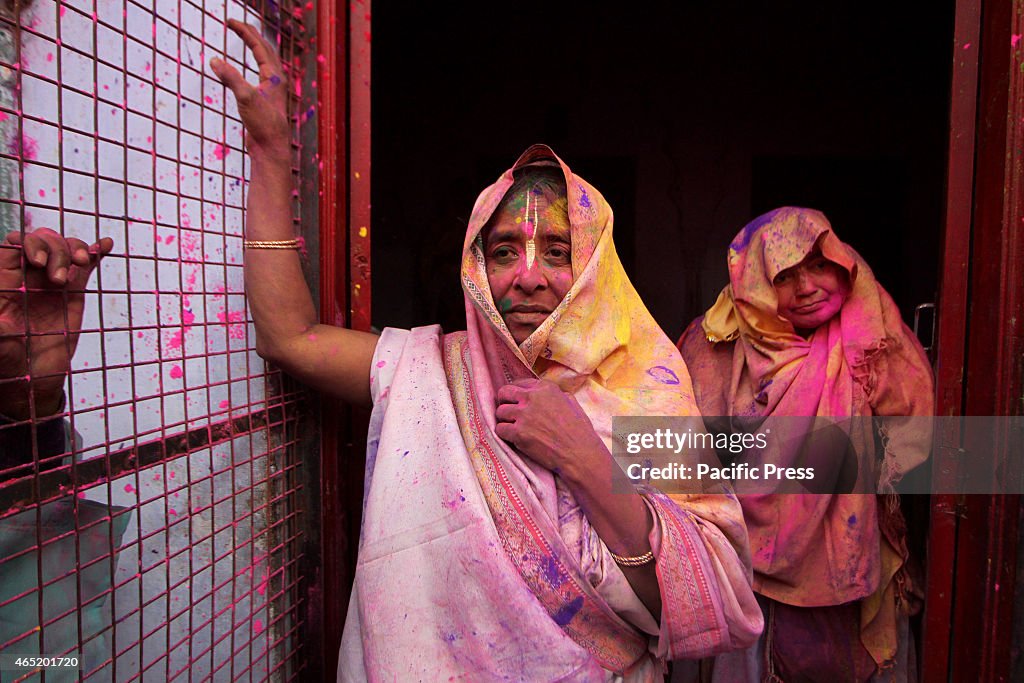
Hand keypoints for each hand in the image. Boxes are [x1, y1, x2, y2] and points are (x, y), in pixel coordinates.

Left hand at [0, 229, 112, 418]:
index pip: (14, 246)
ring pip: (65, 248)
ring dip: (75, 249)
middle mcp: (29, 276)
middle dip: (55, 250)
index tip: (39, 261)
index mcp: (7, 282)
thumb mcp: (1, 346)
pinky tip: (106, 246)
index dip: (28, 244)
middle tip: (59, 280)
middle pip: (43, 242)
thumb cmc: (10, 362)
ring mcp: (53, 281)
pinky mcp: (73, 291)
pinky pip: (86, 266)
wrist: (35, 378)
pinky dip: (96, 252)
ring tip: (82, 264)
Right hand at [209, 20, 289, 161]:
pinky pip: (260, 73)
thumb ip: (230, 78)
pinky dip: (252, 63)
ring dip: (254, 46)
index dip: (244, 31)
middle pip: (264, 49)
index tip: (229, 20)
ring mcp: (272, 89)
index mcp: (275, 76)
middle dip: (250, 34)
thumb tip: (214, 60)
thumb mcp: (245, 98)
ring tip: (244, 36)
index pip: (258, 46)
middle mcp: (276, 80)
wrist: (271, 147)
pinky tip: (246, 66)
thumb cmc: (263, 124)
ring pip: (265, 60)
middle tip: (234, 23)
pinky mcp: (265, 98)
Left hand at [494, 378, 607, 477]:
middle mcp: (532, 398)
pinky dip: (504, 434)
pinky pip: (499, 429)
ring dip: (504, 420)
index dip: (517, 394)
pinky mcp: (518, 433)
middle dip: (505, 402)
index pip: (519, 383)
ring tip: (513, 427)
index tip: (517, 402)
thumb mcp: (571, 402)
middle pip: (504, 393)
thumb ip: (555, 394)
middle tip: (510, 413)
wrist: (580, 454)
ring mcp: (524, 415)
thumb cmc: (579, 430)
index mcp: (546, 388)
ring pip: (499, 412)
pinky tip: (513, 438)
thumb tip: (544, 394)